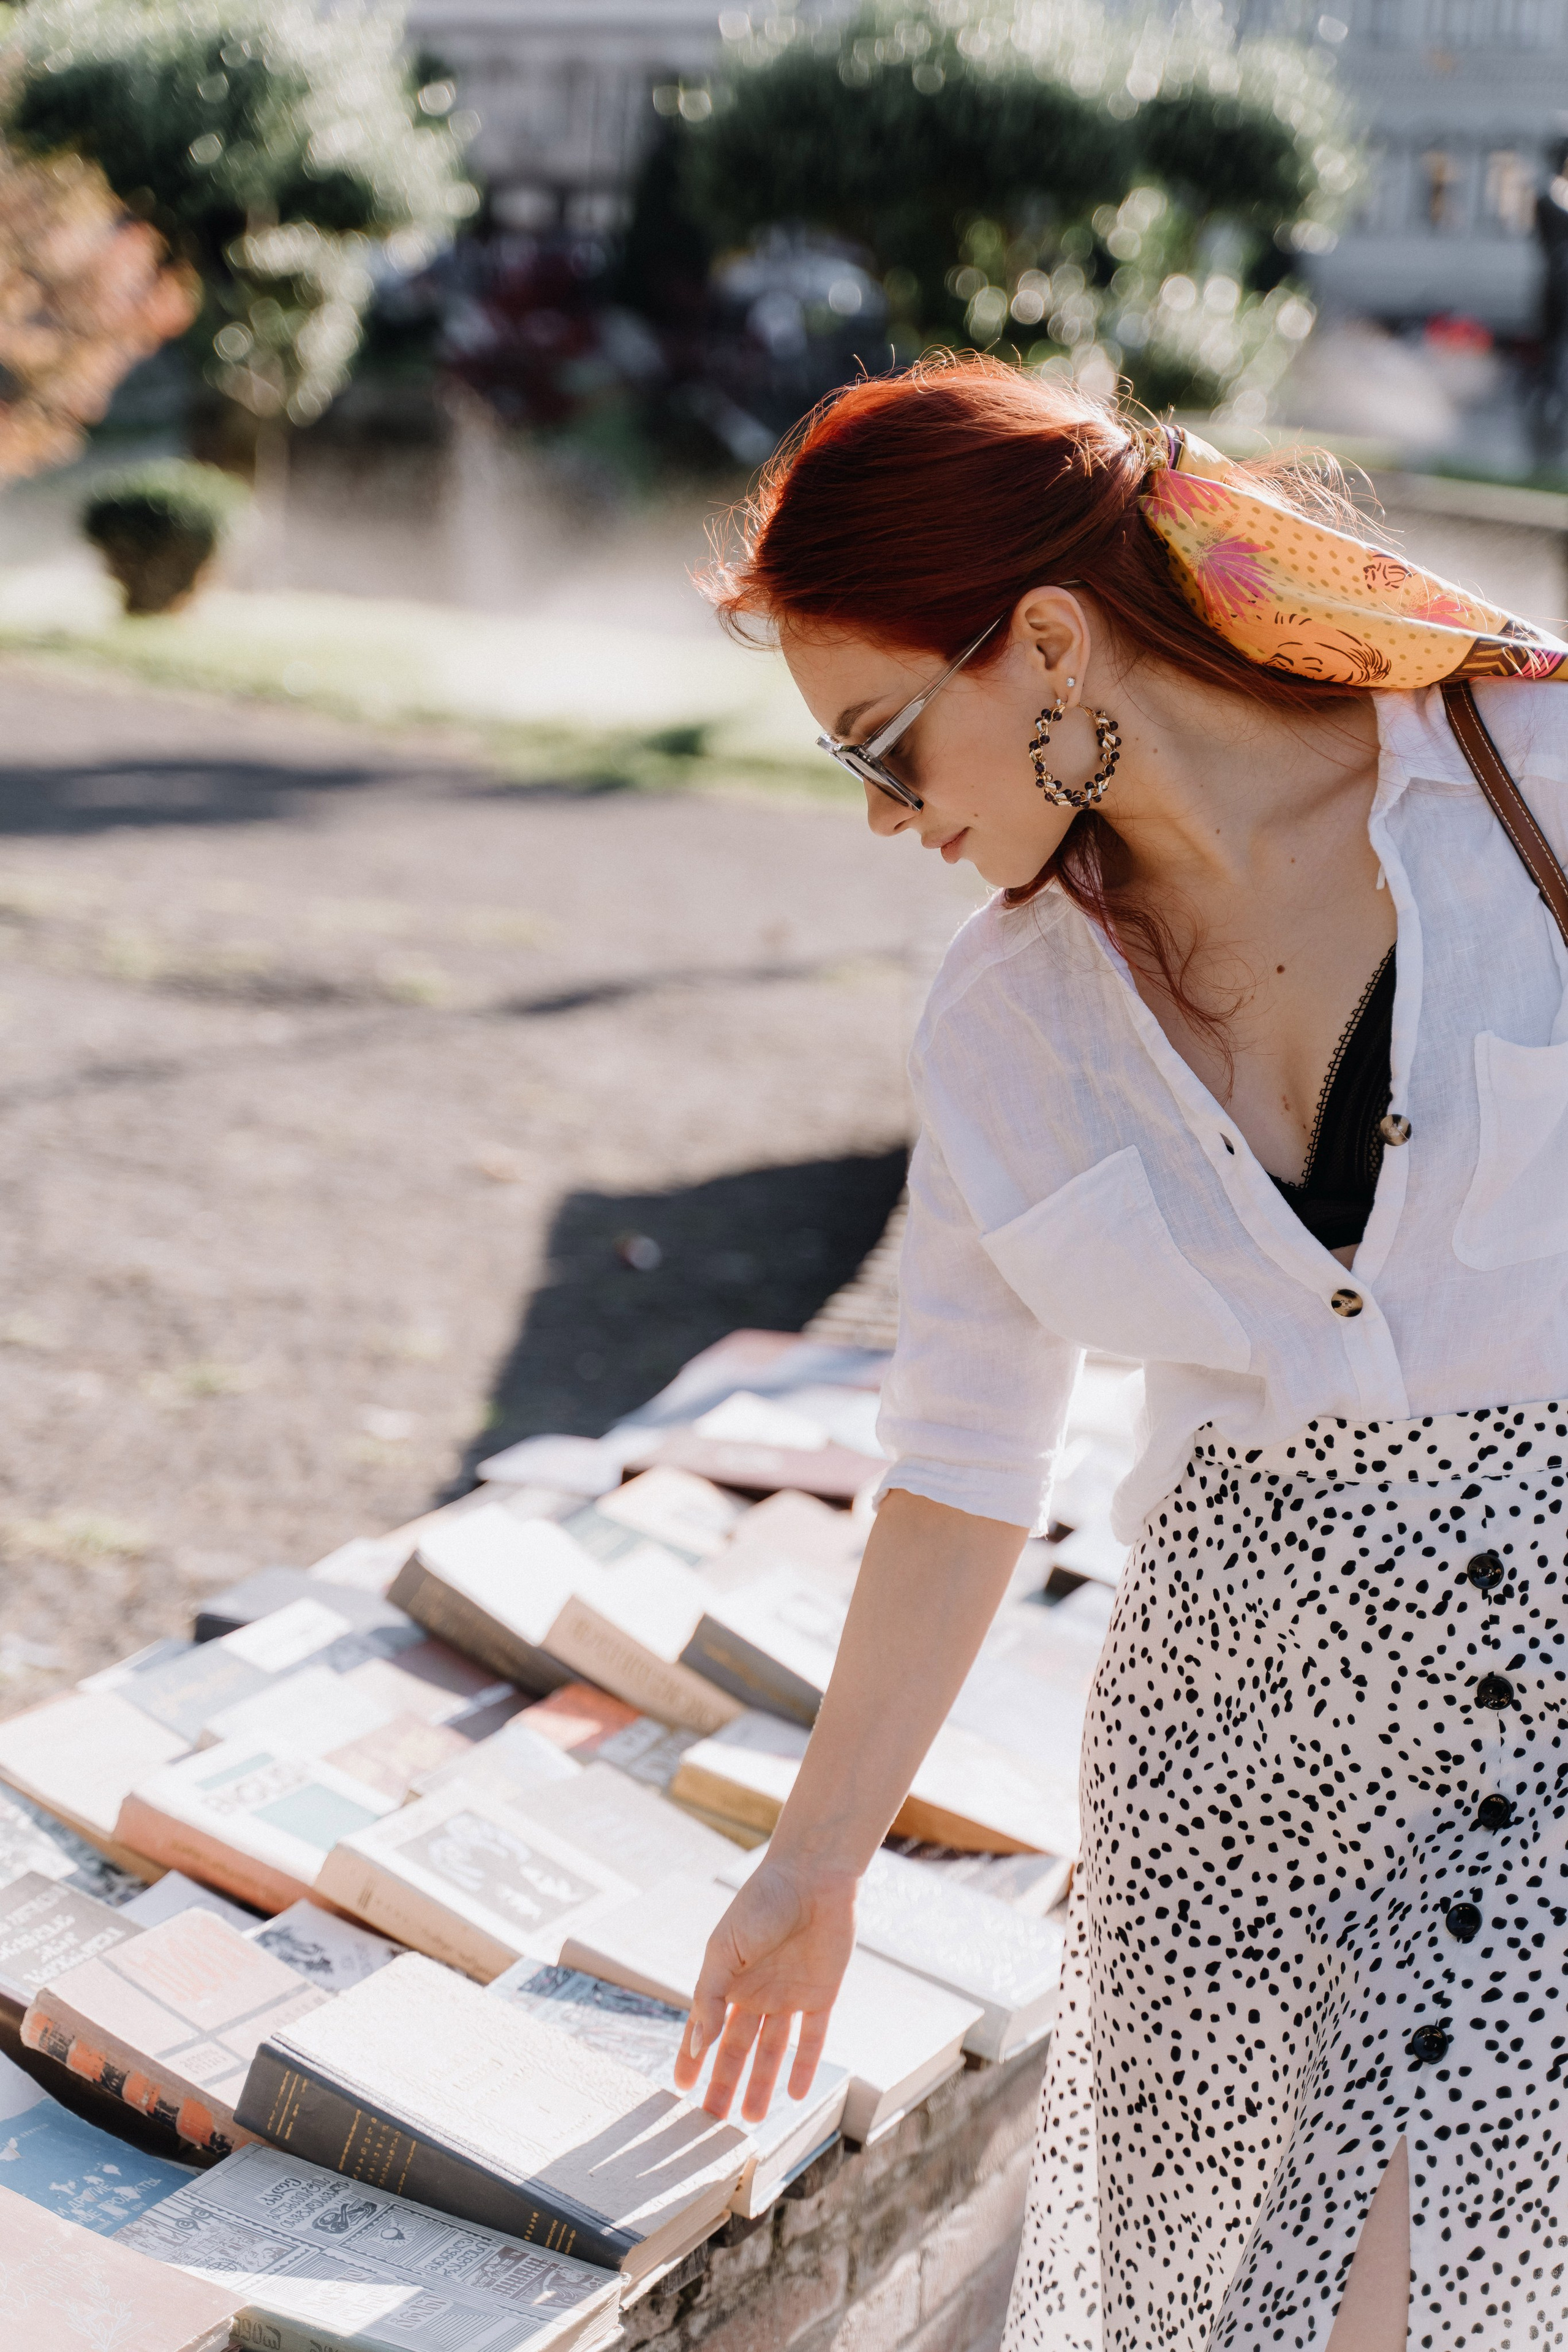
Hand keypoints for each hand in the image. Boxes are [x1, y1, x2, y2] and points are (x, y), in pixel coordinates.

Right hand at [671, 1853, 858, 2124]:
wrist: (813, 1876)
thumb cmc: (762, 1903)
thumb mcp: (725, 1949)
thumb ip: (710, 1998)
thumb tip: (698, 2045)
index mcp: (728, 1978)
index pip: (706, 2028)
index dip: (692, 2057)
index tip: (679, 2090)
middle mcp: (756, 1991)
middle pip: (738, 2048)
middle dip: (725, 2083)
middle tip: (714, 2123)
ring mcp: (789, 1995)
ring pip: (772, 2050)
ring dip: (762, 2084)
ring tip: (752, 2119)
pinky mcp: (821, 1994)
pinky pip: (812, 2038)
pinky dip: (804, 2066)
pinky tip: (796, 2093)